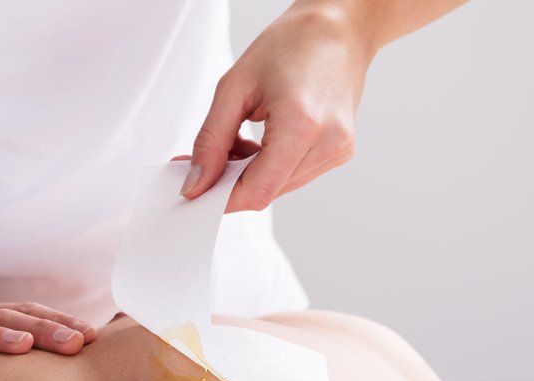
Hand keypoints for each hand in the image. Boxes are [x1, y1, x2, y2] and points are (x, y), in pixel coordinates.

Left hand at [181, 2, 373, 211]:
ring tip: (237, 138)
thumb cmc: (291, 45)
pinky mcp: (338, 152)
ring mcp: (337, 151)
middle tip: (202, 158)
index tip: (195, 190)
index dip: (221, 198)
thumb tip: (196, 183)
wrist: (338, 29)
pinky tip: (259, 141)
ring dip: (247, 174)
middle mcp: (328, 144)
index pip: (257, 191)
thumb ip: (211, 141)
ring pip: (276, 188)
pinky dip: (267, 167)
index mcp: (303, 125)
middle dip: (228, 181)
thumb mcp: (234, 88)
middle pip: (265, 192)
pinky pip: (291, 176)